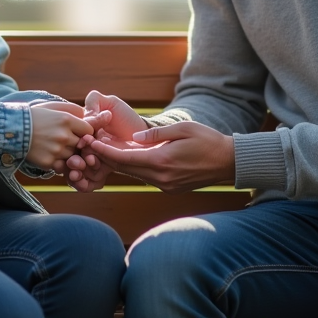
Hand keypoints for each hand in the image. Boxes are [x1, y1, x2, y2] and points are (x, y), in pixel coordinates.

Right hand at [26, 101, 93, 169]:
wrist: (12, 129)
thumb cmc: (33, 116)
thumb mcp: (52, 106)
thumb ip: (72, 109)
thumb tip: (85, 115)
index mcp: (66, 120)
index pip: (89, 130)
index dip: (84, 132)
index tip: (78, 132)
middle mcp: (64, 136)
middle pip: (82, 145)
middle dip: (77, 144)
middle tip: (67, 141)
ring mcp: (57, 151)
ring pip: (73, 157)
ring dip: (67, 154)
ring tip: (55, 148)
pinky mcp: (49, 162)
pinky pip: (62, 166)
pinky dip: (58, 163)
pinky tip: (50, 154)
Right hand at [55, 91, 147, 191]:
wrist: (146, 135)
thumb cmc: (127, 117)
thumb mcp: (111, 103)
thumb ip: (95, 101)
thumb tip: (86, 113)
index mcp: (84, 130)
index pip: (73, 138)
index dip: (73, 142)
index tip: (81, 144)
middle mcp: (86, 146)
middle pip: (72, 156)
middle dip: (71, 162)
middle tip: (75, 164)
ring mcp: (94, 160)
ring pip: (79, 171)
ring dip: (74, 175)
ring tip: (76, 175)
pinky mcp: (102, 170)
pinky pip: (89, 181)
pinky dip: (84, 185)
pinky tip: (83, 184)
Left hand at [88, 120, 234, 193]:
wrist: (228, 162)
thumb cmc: (207, 140)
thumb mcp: (183, 129)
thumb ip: (156, 134)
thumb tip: (133, 138)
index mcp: (162, 162)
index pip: (125, 158)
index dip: (104, 151)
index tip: (90, 143)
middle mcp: (161, 178)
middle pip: (125, 169)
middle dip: (106, 158)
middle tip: (90, 146)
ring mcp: (165, 185)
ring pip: (134, 174)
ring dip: (119, 163)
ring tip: (102, 151)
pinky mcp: (170, 188)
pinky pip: (145, 177)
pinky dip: (133, 168)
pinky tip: (126, 158)